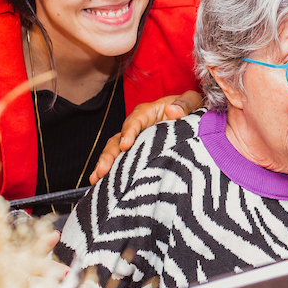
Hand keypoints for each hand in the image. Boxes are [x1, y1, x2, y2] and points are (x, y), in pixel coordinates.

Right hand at [89, 90, 203, 183]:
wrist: (191, 122)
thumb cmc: (189, 110)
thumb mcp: (191, 101)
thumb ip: (184, 104)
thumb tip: (172, 111)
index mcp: (147, 113)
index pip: (135, 121)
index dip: (129, 132)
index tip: (126, 145)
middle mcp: (136, 128)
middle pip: (118, 140)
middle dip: (109, 155)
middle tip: (102, 170)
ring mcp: (134, 144)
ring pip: (115, 154)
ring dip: (105, 166)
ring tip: (96, 179)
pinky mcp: (136, 157)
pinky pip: (122, 165)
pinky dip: (112, 175)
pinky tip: (102, 186)